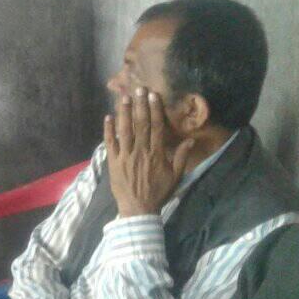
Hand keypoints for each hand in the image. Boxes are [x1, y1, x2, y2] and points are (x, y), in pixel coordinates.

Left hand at [104, 88, 194, 216]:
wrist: (138, 209)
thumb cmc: (158, 192)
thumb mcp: (175, 176)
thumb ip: (181, 156)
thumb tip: (191, 139)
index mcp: (156, 153)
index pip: (156, 126)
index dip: (154, 109)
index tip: (153, 95)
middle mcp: (140, 151)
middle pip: (140, 124)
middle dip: (140, 105)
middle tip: (139, 89)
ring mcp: (125, 156)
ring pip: (124, 130)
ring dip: (124, 113)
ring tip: (124, 98)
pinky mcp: (113, 162)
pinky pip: (110, 143)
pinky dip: (108, 130)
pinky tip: (107, 117)